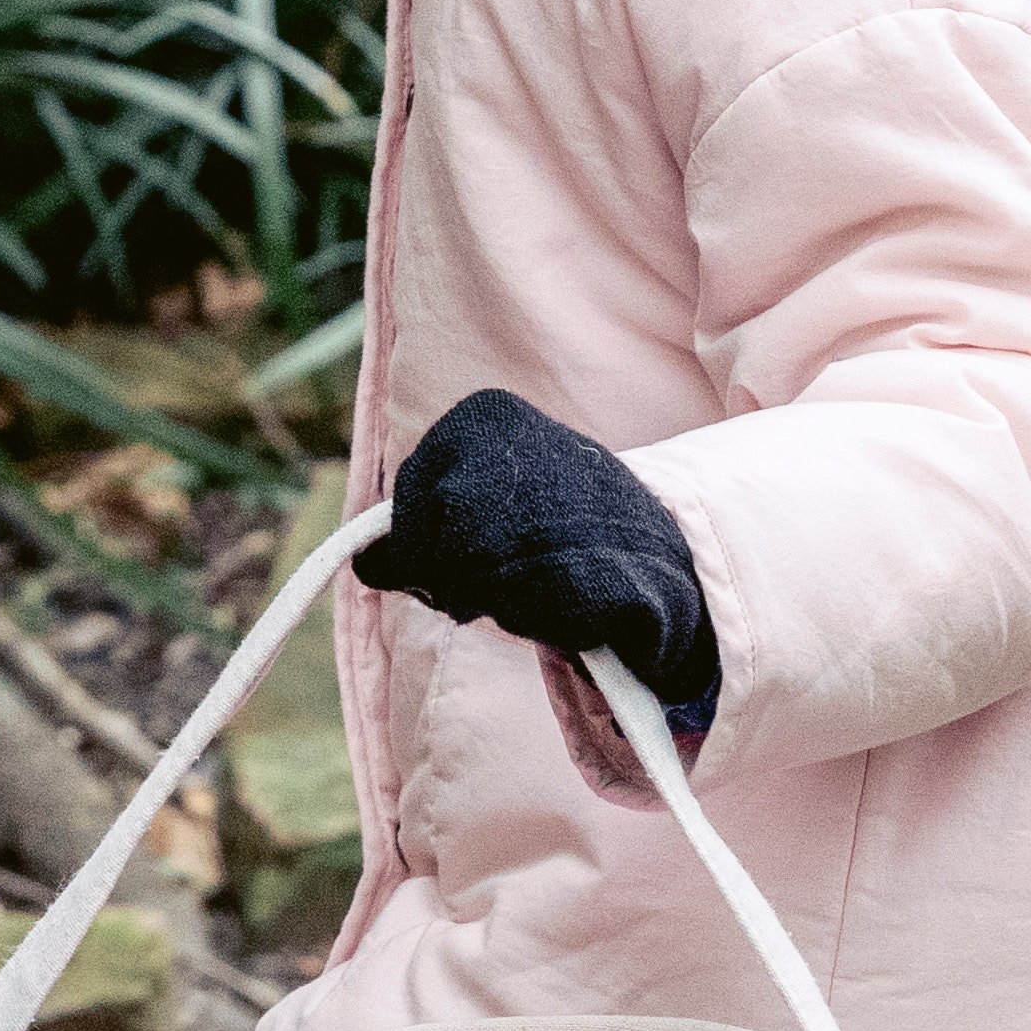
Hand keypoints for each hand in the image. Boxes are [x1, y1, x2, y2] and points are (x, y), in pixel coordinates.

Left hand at [359, 387, 717, 728]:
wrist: (663, 550)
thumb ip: (418, 531)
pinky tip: (562, 597)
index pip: (409, 495)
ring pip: (469, 577)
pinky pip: (520, 608)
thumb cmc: (554, 527)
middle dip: (451, 576)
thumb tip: (367, 563)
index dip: (422, 541)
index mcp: (483, 415)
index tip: (457, 550)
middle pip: (433, 542)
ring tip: (537, 579)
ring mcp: (552, 500)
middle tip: (499, 575)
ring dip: (494, 598)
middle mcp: (514, 445)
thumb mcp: (477, 504)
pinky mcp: (590, 565)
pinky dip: (534, 615)